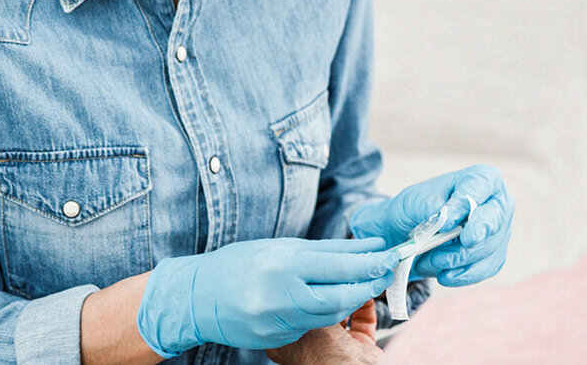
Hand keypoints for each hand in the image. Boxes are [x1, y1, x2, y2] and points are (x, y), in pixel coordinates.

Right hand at [136, 237, 395, 355]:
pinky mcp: (275, 340)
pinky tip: (327, 301)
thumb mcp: (280, 247)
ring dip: (350, 300)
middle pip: (340, 296)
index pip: (338, 265)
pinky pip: (310, 326)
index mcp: (281, 264)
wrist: (198, 297)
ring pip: (328, 314)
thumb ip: (326, 249)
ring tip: (362, 284)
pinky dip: (322, 313)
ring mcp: (276, 322)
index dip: (369, 262)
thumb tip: (367, 247)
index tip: (389, 255)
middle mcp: (279, 295)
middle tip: (384, 272)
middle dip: (367, 285)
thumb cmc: (239, 264)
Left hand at [349, 164, 513, 286]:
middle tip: (459, 245)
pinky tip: (445, 276)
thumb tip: (444, 216)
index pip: (480, 188)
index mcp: (482, 179)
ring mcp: (499, 232)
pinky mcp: (494, 256)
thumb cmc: (416, 208)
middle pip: (494, 220)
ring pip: (488, 248)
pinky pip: (486, 269)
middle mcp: (497, 203)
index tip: (445, 223)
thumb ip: (428, 205)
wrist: (409, 232)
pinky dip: (464, 274)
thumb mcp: (413, 200)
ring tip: (432, 260)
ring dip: (459, 259)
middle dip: (475, 235)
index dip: (465, 207)